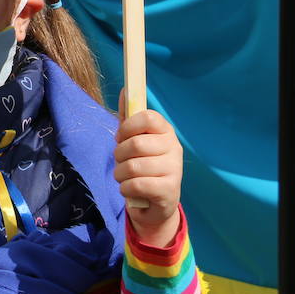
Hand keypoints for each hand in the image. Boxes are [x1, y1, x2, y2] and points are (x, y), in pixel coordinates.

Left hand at [113, 90, 182, 246]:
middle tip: (121, 162)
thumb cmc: (141, 165)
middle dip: (119, 155)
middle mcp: (175, 148)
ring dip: (120, 174)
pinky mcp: (170, 190)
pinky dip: (125, 188)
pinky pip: (136, 185)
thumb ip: (128, 117)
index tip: (121, 137)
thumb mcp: (133, 140)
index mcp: (166, 131)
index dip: (128, 126)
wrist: (155, 203)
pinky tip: (130, 190)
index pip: (148, 117)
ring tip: (125, 177)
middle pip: (136, 144)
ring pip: (132, 166)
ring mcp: (175, 169)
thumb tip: (124, 90)